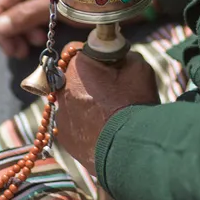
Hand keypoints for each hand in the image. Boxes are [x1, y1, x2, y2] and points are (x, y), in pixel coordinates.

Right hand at [0, 0, 48, 58]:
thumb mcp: (53, 6)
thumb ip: (25, 15)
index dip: (0, 29)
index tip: (12, 51)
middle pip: (8, 10)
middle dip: (13, 33)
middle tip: (24, 52)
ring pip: (22, 14)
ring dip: (25, 32)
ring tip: (41, 41)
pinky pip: (35, 15)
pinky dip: (36, 27)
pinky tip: (46, 34)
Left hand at [56, 44, 159, 174]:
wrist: (131, 150)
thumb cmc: (134, 105)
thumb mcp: (138, 68)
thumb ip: (123, 57)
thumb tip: (118, 58)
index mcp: (76, 67)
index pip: (74, 49)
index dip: (90, 54)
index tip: (103, 62)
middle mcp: (61, 89)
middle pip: (70, 76)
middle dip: (85, 79)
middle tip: (107, 88)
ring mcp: (61, 114)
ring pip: (70, 100)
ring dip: (83, 101)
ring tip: (106, 112)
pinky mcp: (64, 136)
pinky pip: (71, 122)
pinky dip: (83, 122)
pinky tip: (102, 128)